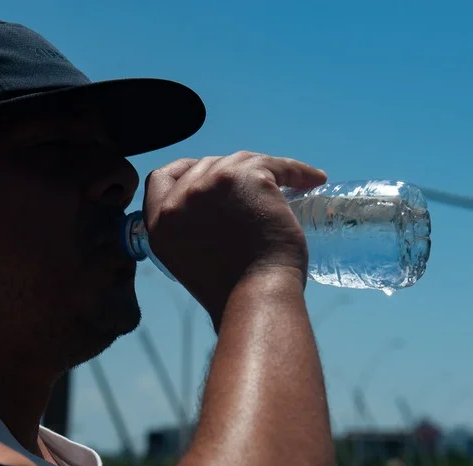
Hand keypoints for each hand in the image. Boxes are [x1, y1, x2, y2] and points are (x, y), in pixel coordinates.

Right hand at [142, 152, 326, 321]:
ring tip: (290, 184)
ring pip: (241, 161)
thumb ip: (190, 231)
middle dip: (230, 173)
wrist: (255, 297)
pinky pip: (276, 164)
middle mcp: (179, 200)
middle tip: (255, 189)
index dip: (184, 173)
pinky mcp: (246, 178)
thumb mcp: (189, 259)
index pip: (161, 178)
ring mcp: (211, 185)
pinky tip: (312, 180)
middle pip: (205, 165)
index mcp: (160, 223)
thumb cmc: (230, 291)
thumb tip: (214, 211)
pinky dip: (296, 171)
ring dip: (265, 171)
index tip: (208, 181)